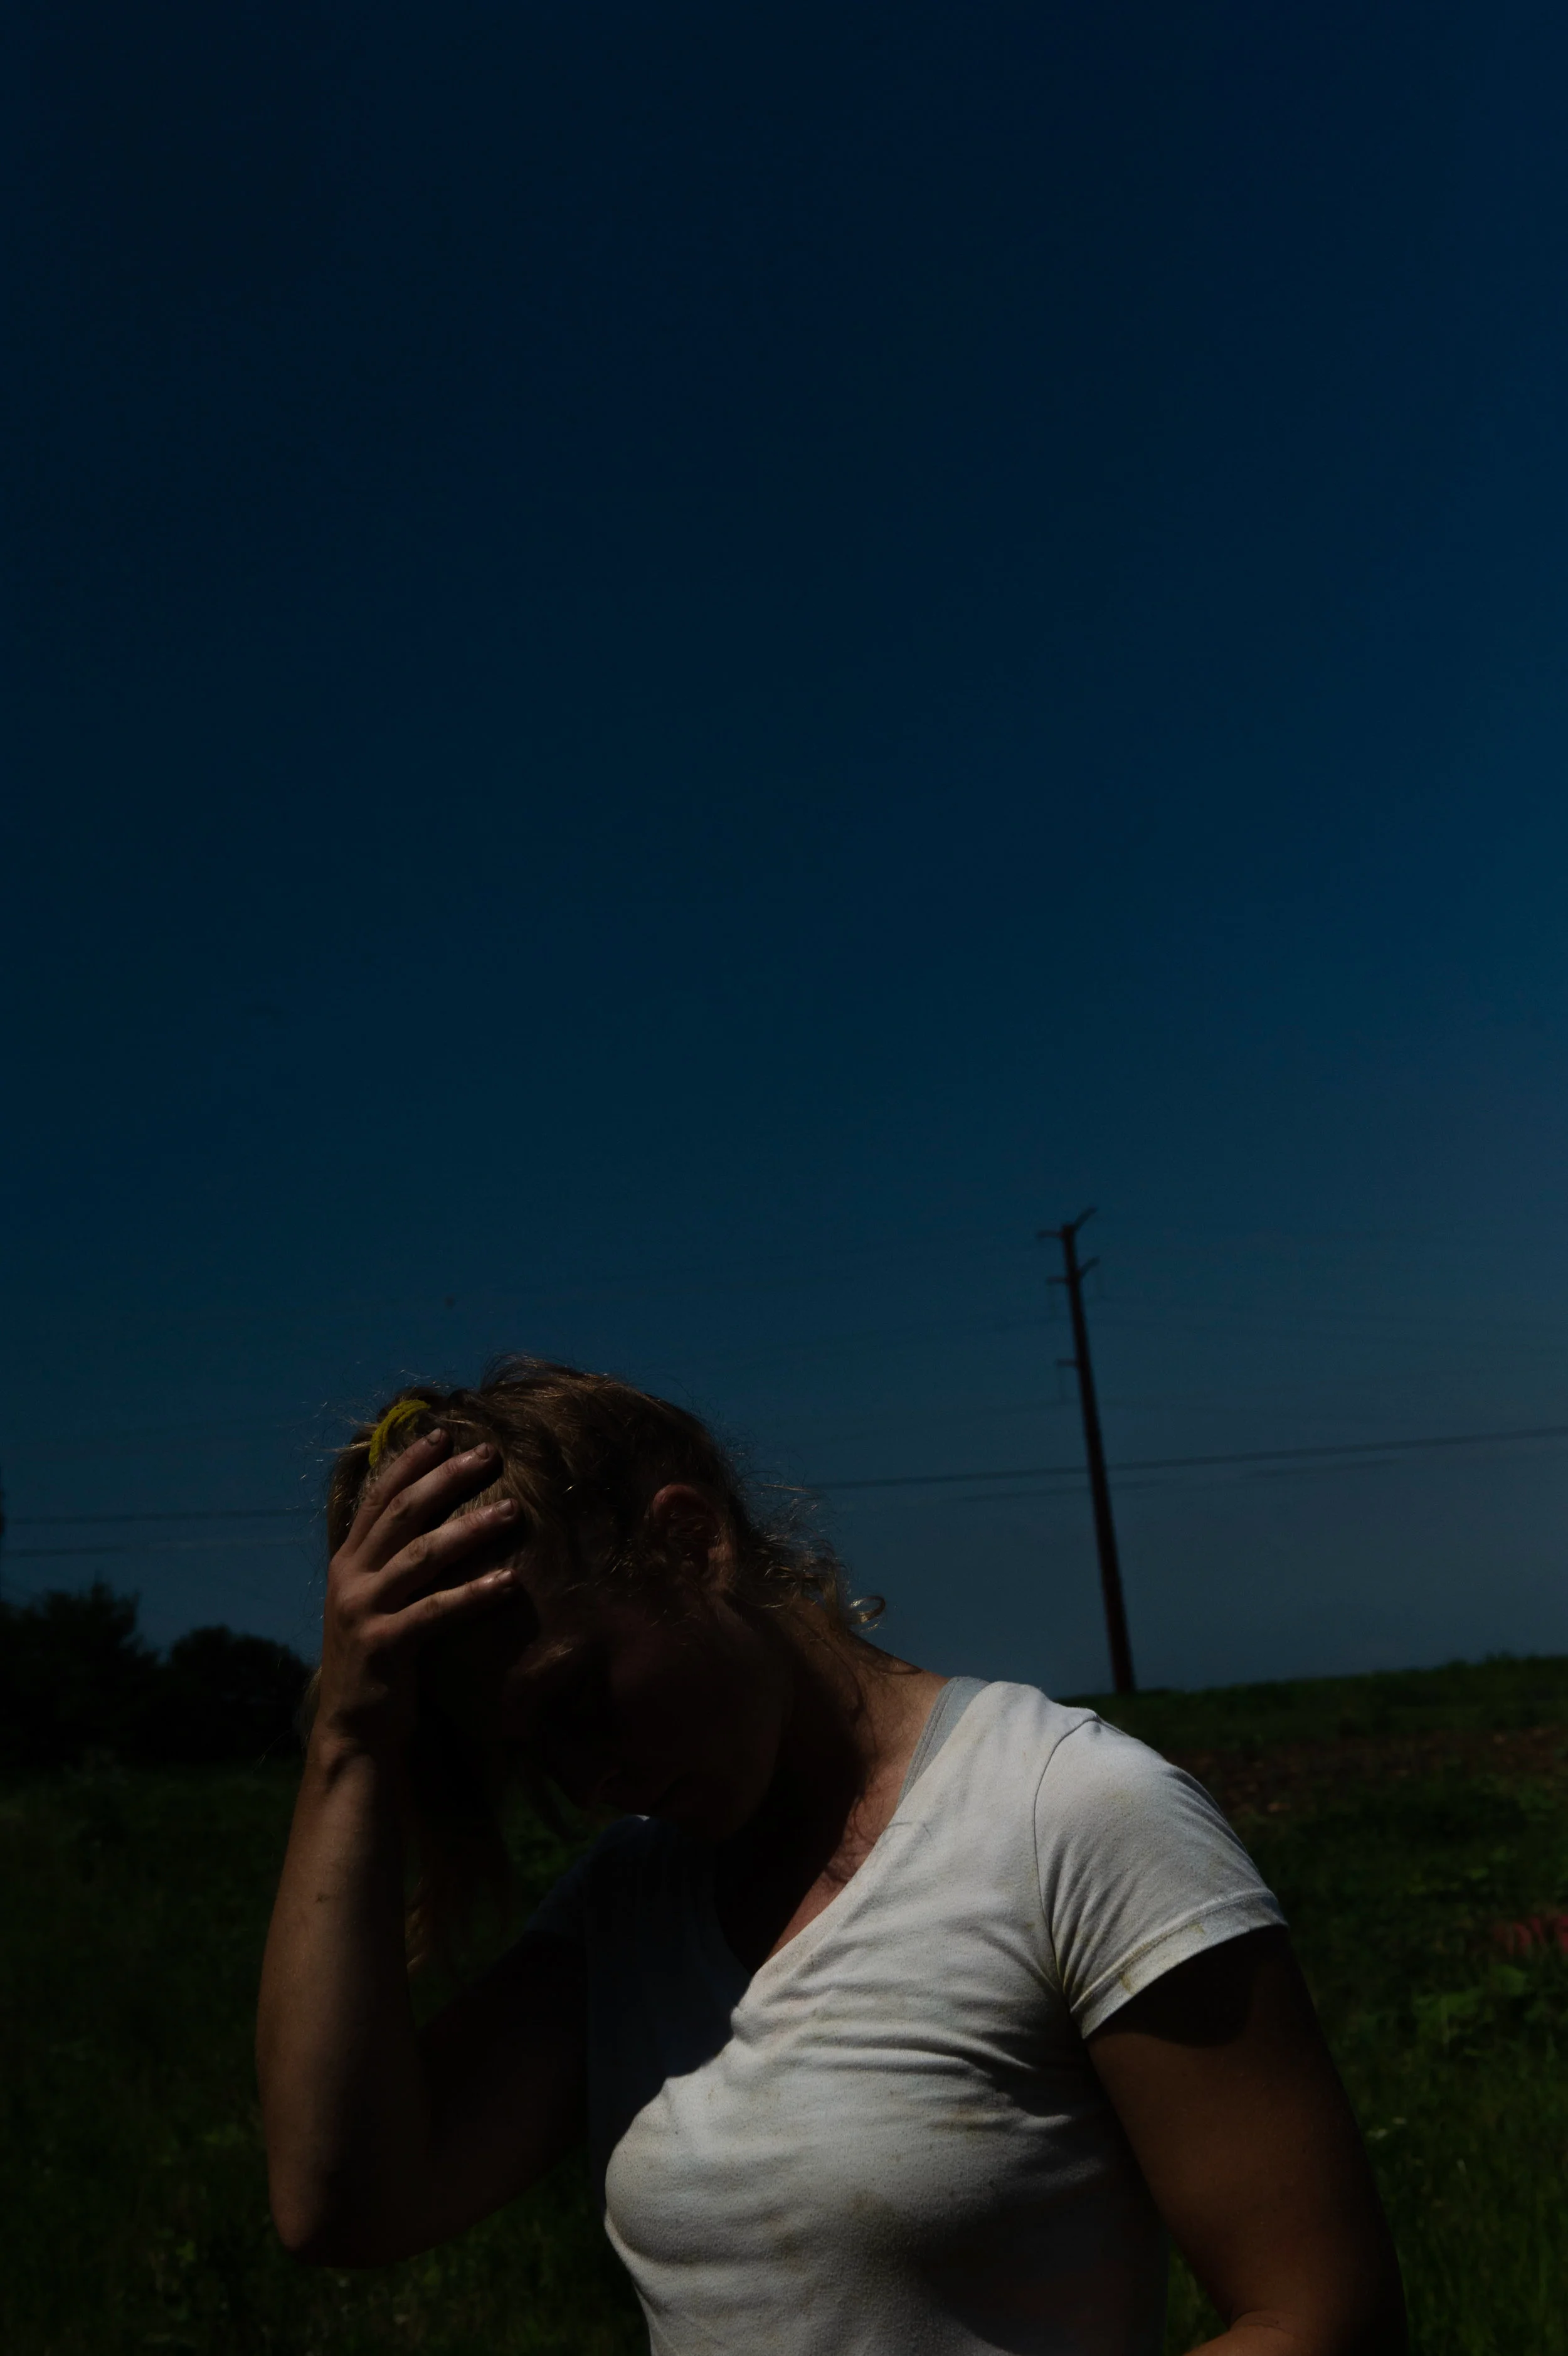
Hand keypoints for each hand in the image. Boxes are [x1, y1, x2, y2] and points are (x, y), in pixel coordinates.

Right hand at [315, 1429, 521, 1759]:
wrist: (353, 1732)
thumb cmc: (379, 1663)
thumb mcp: (375, 1603)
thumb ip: (391, 1564)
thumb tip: (430, 1522)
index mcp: (348, 1562)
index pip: (377, 1498)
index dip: (409, 1463)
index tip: (442, 1432)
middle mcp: (351, 1578)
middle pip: (402, 1514)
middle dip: (445, 1478)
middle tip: (488, 1452)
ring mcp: (363, 1611)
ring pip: (421, 1555)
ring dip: (469, 1528)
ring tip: (513, 1509)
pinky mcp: (384, 1646)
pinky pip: (434, 1611)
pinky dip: (473, 1594)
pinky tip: (509, 1582)